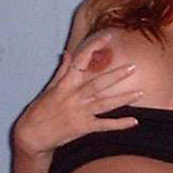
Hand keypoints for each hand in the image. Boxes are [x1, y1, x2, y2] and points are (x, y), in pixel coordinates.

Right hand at [11, 35, 143, 154]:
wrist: (32, 135)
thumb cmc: (39, 110)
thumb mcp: (49, 88)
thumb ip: (62, 71)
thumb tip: (68, 54)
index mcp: (65, 85)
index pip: (80, 61)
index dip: (93, 48)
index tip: (107, 37)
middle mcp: (74, 97)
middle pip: (98, 84)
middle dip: (116, 76)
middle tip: (133, 67)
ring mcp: (80, 113)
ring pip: (105, 104)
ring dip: (123, 99)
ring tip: (140, 93)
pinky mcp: (83, 127)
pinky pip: (104, 125)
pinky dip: (119, 124)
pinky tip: (133, 121)